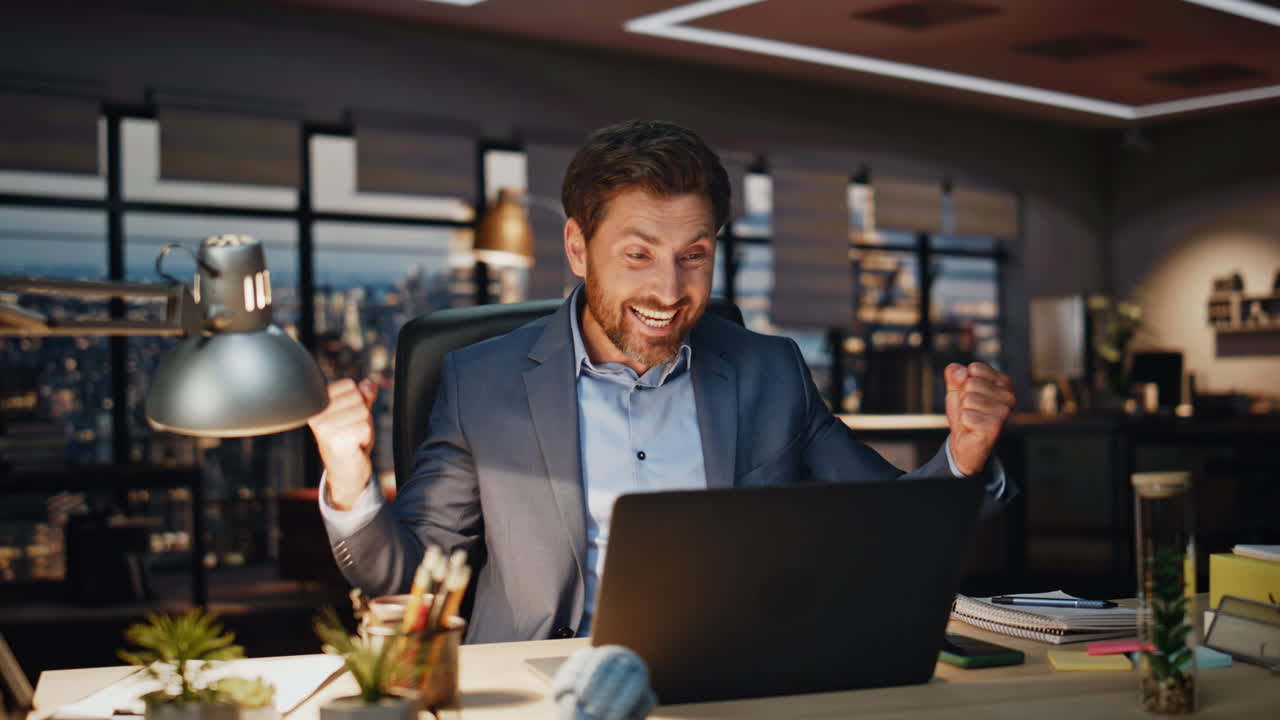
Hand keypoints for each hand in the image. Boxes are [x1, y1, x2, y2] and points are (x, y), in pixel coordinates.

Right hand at [307, 378, 378, 509]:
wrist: (346, 473)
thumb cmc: (350, 442)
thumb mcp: (357, 414)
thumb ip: (363, 397)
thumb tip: (368, 384)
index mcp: (317, 404)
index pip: (348, 385)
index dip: (356, 402)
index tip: (347, 419)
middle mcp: (316, 415)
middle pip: (357, 398)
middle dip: (362, 415)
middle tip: (351, 432)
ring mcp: (324, 428)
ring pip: (363, 412)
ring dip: (364, 427)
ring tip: (352, 439)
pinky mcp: (335, 440)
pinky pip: (365, 427)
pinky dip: (366, 438)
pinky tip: (354, 447)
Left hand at [944, 362, 1014, 475]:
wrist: (965, 443)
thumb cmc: (965, 413)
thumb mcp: (956, 388)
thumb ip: (955, 373)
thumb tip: (962, 372)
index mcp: (1003, 382)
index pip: (975, 368)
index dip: (964, 382)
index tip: (971, 395)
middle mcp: (1008, 396)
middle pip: (970, 383)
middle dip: (963, 397)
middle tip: (971, 410)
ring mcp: (1004, 412)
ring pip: (968, 398)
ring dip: (964, 410)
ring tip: (973, 418)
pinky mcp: (995, 427)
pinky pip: (966, 415)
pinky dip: (964, 422)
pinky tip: (972, 428)